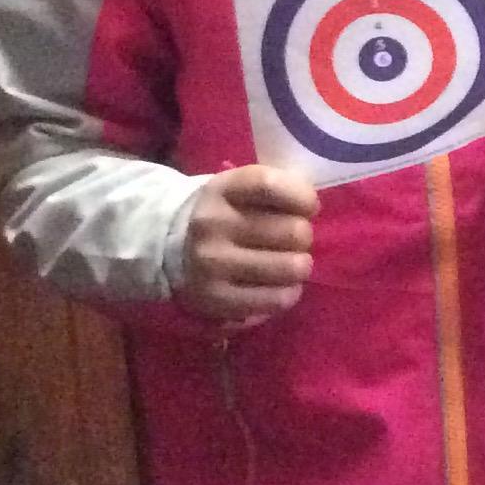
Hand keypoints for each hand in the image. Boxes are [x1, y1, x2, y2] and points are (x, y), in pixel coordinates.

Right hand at [179, 165, 318, 325]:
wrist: (171, 245)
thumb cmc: (228, 212)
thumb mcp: (244, 188)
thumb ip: (280, 190)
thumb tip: (312, 209)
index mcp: (223, 189)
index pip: (271, 185)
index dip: (303, 197)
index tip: (307, 208)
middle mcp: (212, 224)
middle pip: (294, 231)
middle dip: (303, 237)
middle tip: (292, 240)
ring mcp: (211, 263)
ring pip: (291, 267)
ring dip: (299, 266)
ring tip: (287, 263)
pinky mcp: (215, 298)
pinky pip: (277, 299)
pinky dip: (289, 292)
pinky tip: (281, 285)